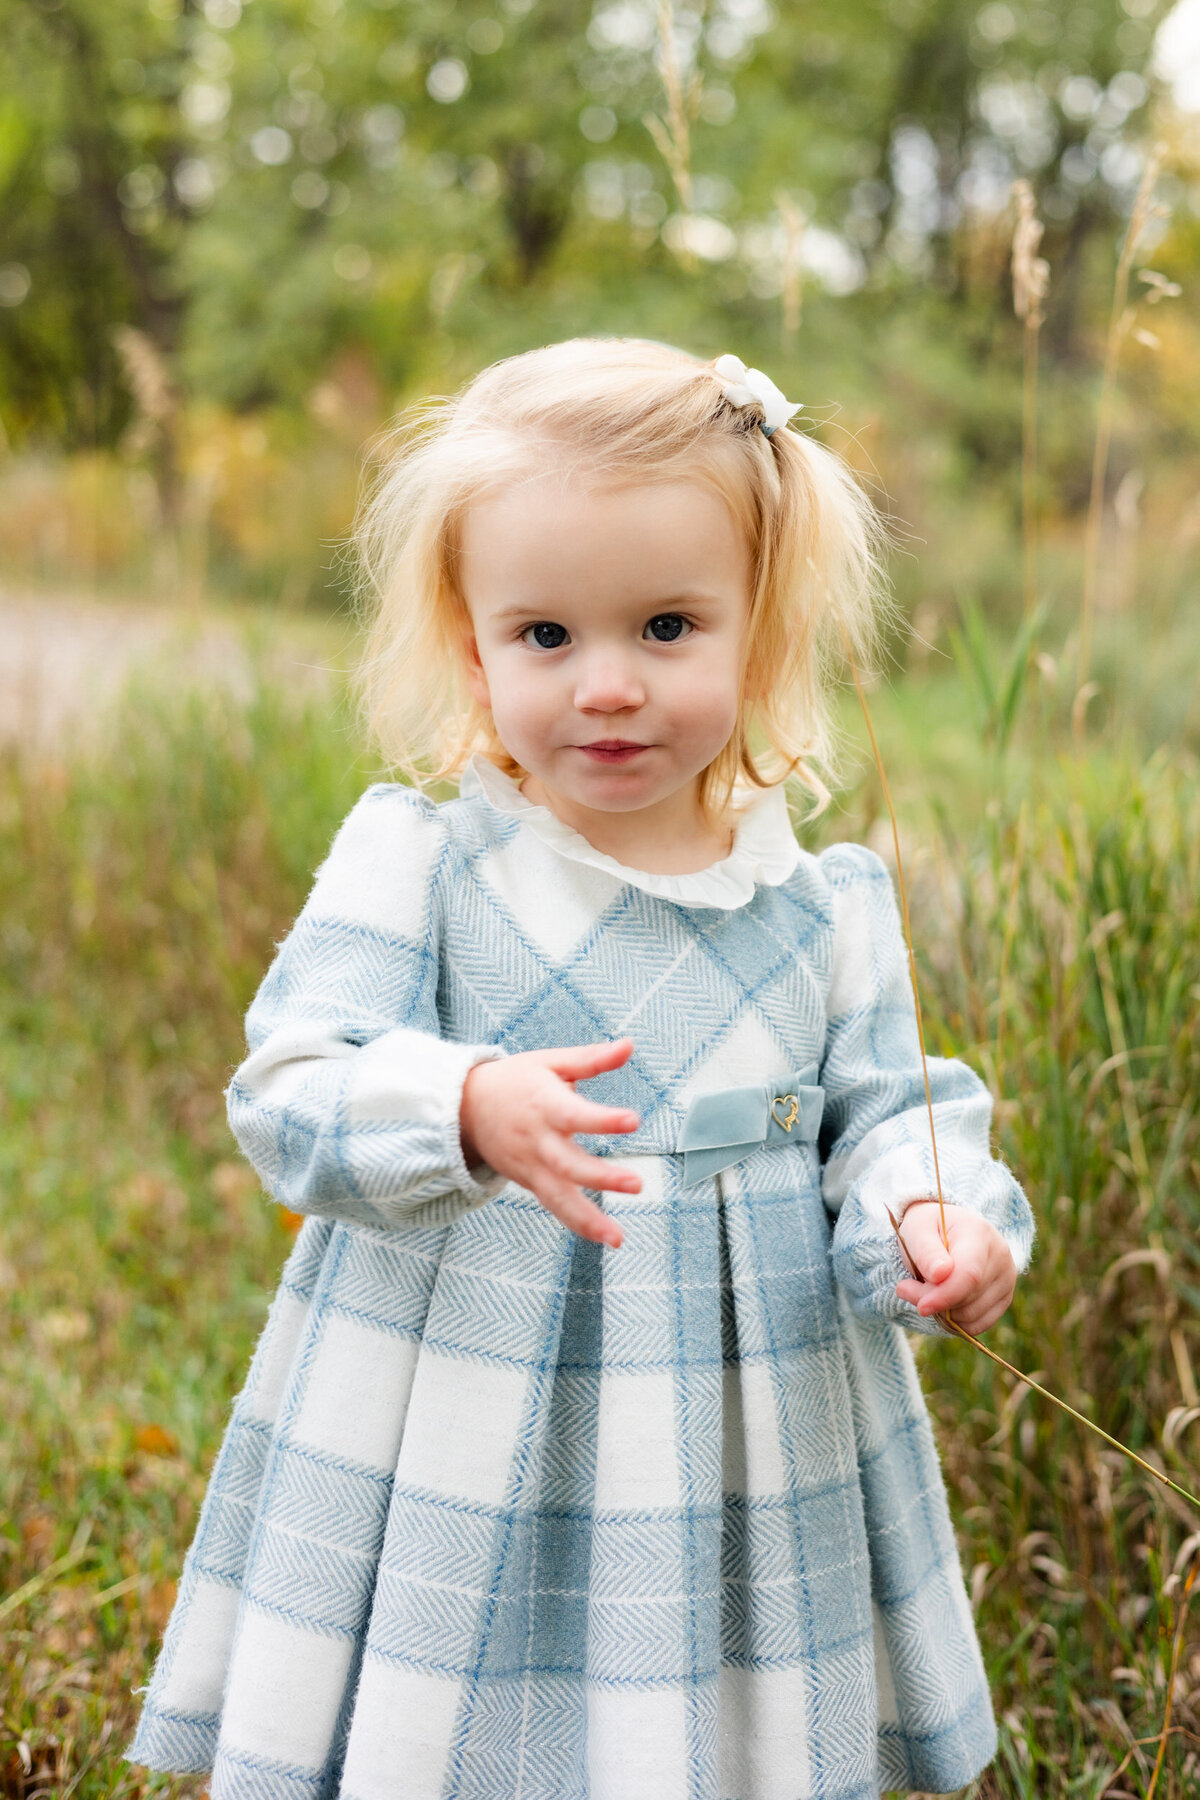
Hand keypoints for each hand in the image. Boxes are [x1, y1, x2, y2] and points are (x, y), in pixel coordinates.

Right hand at [459, 1039, 640, 1248]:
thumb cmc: (515, 1080)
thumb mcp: (550, 1062)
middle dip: (602, 1177)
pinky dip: (578, 1224)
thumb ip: (591, 1058)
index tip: (634, 1120)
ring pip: (558, 1197)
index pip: (574, 1114)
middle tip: (637, 1184)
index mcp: (544, 1105)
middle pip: (568, 1164)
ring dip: (588, 1220)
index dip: (603, 1119)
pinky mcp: (529, 1182)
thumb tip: (629, 1044)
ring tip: (617, 1237)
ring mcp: (531, 1166)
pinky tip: (605, 1236)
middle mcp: (537, 1141)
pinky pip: (554, 1206)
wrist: (465, 1108)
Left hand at [894, 1200, 1016, 1334]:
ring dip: (943, 1313)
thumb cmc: (927, 1229)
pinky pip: (979, 1325)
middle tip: (908, 1287)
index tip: (921, 1306)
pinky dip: (956, 1322)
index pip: (969, 1275)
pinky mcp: (1005, 1297)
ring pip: (972, 1315)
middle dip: (935, 1301)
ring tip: (927, 1291)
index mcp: (979, 1233)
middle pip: (968, 1298)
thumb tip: (939, 1274)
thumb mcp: (917, 1230)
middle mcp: (1000, 1255)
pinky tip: (942, 1304)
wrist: (944, 1230)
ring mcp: (1006, 1278)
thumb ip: (925, 1251)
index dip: (944, 1296)